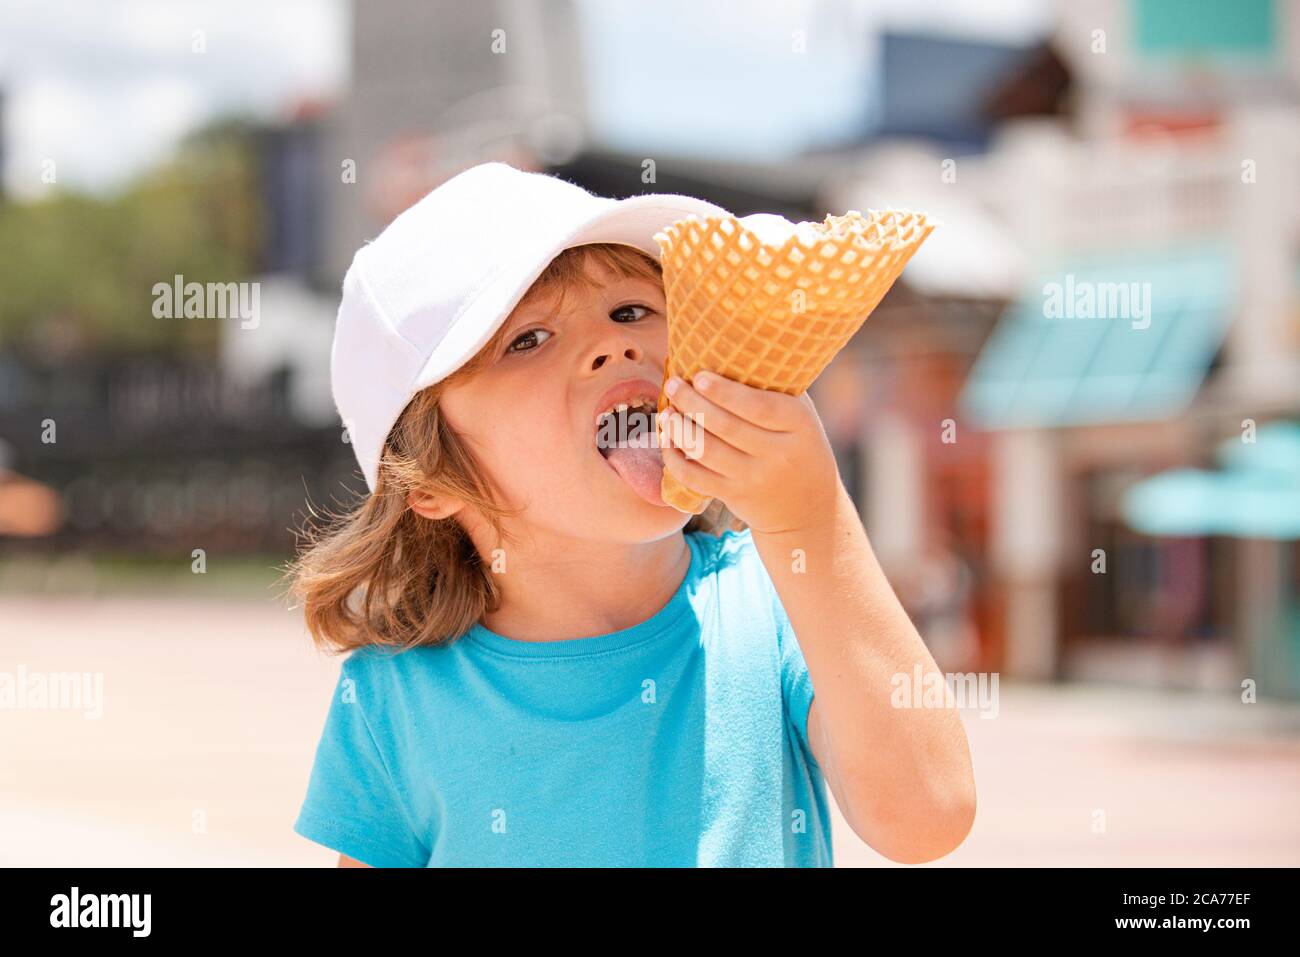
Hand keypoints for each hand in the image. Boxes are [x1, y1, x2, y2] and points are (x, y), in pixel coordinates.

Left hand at [658, 370, 840, 535]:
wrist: (809, 506)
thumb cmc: (798, 445)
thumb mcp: (800, 417)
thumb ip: (777, 388)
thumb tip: (734, 346)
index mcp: (798, 424)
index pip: (759, 407)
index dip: (726, 392)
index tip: (699, 376)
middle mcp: (779, 453)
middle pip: (726, 426)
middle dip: (692, 403)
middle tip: (673, 384)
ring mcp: (756, 478)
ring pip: (707, 452)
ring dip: (680, 430)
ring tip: (666, 412)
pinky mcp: (735, 496)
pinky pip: (697, 478)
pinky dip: (676, 459)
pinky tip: (667, 441)